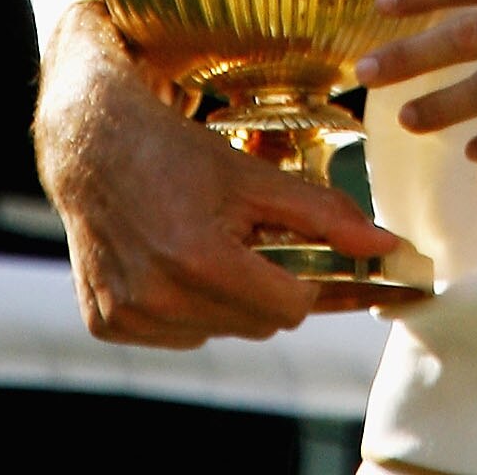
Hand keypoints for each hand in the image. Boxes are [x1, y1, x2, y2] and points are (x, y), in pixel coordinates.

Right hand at [33, 0, 423, 344]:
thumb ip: (322, 213)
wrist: (92, 142)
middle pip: (257, 324)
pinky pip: (174, 335)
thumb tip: (384, 245)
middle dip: (267, 285)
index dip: (308, 279)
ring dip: (225, 298)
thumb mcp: (253, 173)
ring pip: (216, 332)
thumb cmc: (177, 151)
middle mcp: (158, 298)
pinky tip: (170, 259)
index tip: (308, 254)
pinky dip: (185, 305)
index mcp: (200, 261)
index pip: (291, 307)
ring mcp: (128, 317)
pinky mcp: (106, 325)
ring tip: (204, 242)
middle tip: (248, 236)